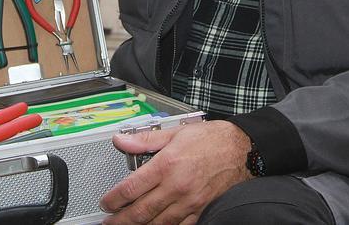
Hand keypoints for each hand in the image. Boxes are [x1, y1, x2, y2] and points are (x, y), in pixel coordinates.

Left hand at [101, 120, 250, 223]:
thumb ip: (145, 140)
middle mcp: (176, 186)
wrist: (242, 150)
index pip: (131, 188)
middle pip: (141, 211)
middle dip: (121, 219)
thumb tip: (121, 141)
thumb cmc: (212, 140)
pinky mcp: (201, 210)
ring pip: (158, 223)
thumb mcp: (175, 132)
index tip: (106, 202)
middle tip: (109, 222)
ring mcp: (189, 202)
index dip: (114, 199)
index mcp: (166, 165)